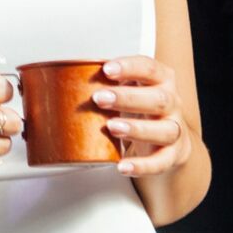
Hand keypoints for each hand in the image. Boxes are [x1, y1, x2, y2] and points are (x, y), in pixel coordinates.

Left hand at [93, 55, 193, 177]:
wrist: (170, 138)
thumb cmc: (142, 107)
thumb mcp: (130, 88)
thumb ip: (106, 83)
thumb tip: (57, 85)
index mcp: (161, 80)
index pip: (149, 68)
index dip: (129, 67)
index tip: (106, 69)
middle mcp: (172, 102)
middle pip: (158, 98)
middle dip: (127, 98)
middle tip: (99, 98)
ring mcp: (174, 129)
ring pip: (164, 129)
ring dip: (137, 129)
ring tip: (111, 127)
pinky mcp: (173, 154)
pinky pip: (161, 162)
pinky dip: (143, 166)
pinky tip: (123, 166)